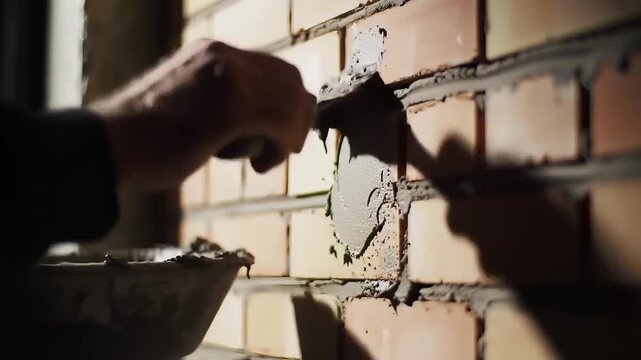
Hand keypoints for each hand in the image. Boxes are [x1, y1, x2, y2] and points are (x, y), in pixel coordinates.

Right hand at [90, 40, 314, 189]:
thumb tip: (258, 118)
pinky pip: (278, 123)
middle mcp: (223, 55)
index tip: (285, 130)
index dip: (289, 99)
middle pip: (289, 79)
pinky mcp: (229, 106)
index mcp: (212, 52)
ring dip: (287, 135)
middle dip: (297, 116)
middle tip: (288, 147)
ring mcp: (226, 77)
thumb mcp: (189, 103)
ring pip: (288, 101)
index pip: (273, 67)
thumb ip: (222, 100)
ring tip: (266, 160)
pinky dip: (279, 148)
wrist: (107, 145)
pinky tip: (261, 165)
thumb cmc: (143, 136)